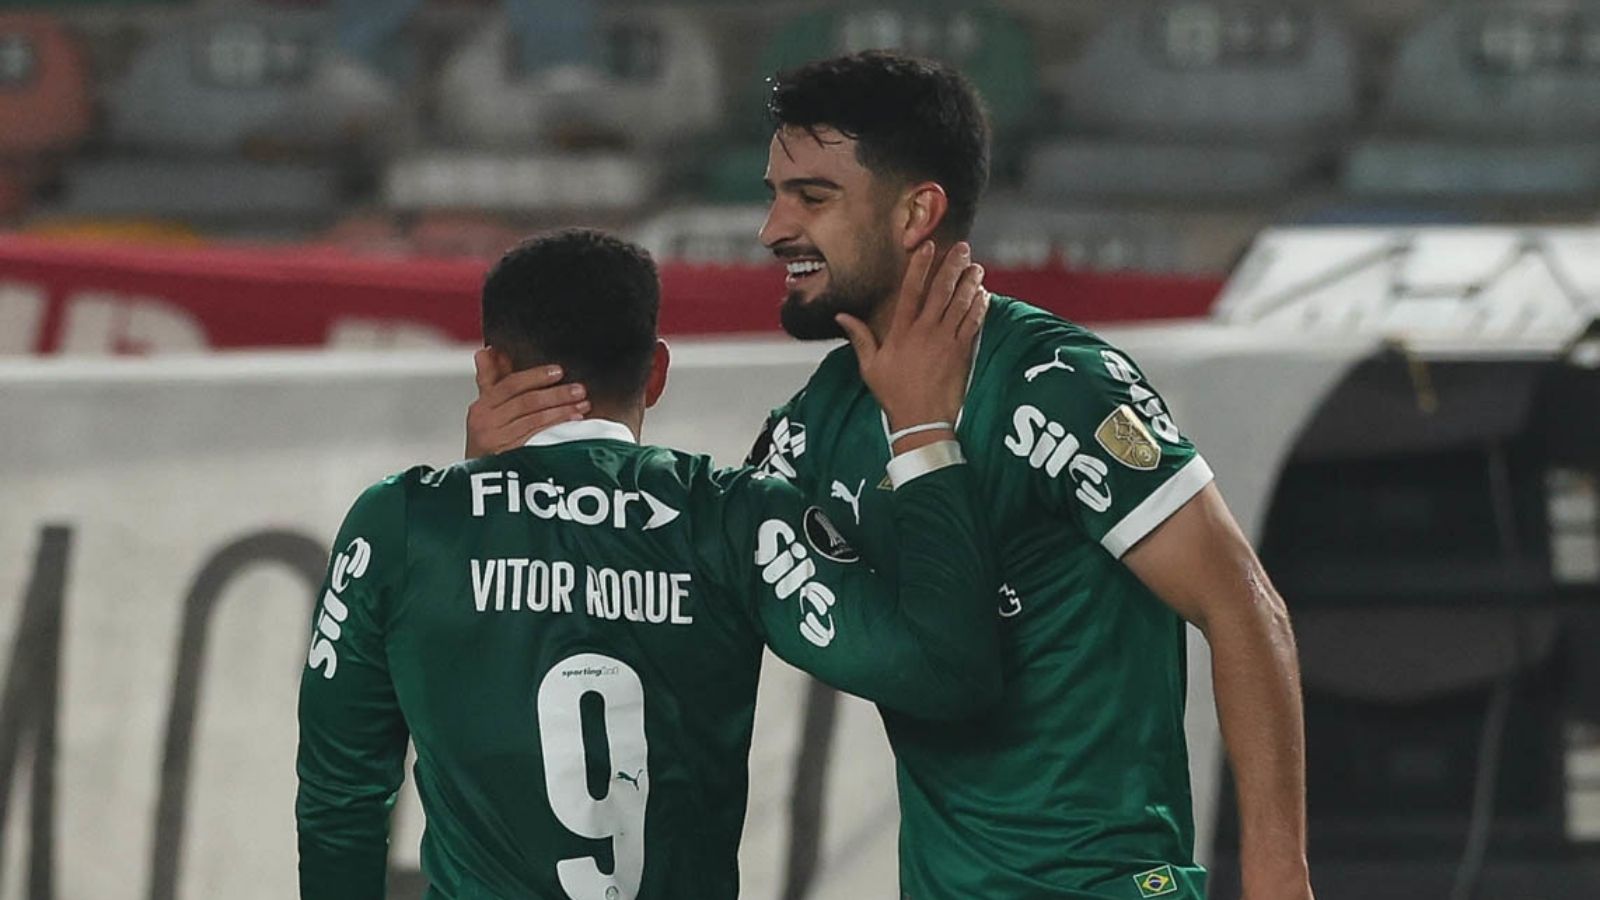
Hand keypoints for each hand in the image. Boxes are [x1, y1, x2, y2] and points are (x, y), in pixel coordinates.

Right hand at [464, 348, 590, 457]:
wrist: (481, 483)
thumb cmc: (489, 441)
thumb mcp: (487, 411)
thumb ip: (491, 380)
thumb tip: (487, 351)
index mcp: (481, 406)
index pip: (510, 384)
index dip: (536, 376)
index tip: (559, 371)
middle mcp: (486, 422)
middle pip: (526, 401)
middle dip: (556, 394)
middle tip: (579, 389)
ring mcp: (497, 442)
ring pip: (535, 419)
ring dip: (562, 410)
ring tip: (583, 404)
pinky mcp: (511, 458)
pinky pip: (538, 437)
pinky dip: (558, 427)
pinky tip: (574, 423)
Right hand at [836, 241, 987, 449]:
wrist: (921, 420)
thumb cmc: (894, 395)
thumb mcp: (870, 367)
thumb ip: (859, 337)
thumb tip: (842, 316)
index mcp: (901, 332)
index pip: (911, 291)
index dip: (920, 267)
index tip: (928, 247)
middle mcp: (925, 332)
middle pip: (942, 291)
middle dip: (953, 267)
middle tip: (963, 248)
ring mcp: (946, 342)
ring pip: (961, 304)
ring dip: (970, 283)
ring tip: (977, 267)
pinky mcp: (962, 353)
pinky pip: (973, 324)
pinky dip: (979, 308)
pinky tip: (983, 295)